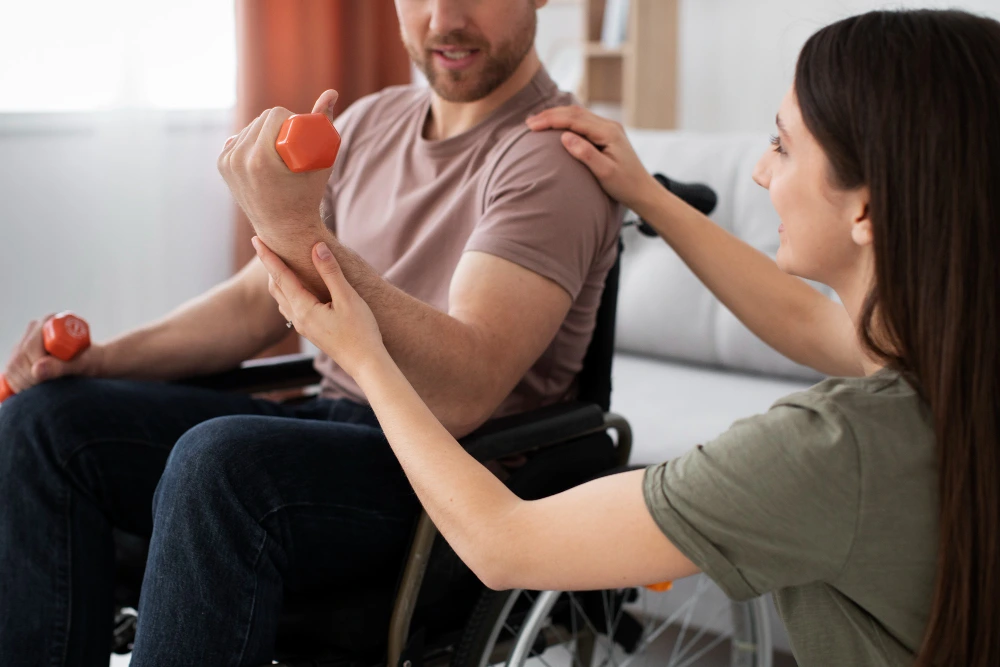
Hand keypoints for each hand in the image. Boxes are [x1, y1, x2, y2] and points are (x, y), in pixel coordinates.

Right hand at [2, 316, 103, 393]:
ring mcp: (23, 343)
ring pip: (13, 367)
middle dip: (33, 377)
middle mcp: (33, 329)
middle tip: (50, 386)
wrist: (91, 363)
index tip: (47, 379)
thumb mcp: (79, 364)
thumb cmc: (90, 361)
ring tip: (47, 386)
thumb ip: (60, 366)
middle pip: (20, 358)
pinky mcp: (17, 356)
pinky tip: (37, 387)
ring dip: (27, 383)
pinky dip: (22, 385)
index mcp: (49, 322)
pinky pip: (11, 374)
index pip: (31, 347)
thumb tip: (37, 370)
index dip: (36, 365)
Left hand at [217, 89, 339, 237]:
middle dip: (278, 122)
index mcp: (260, 158)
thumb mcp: (320, 162)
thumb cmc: (308, 195)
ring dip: (262, 129)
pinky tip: (257, 146)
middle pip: (260, 119)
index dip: (290, 117)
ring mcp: (227, 163)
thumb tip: (330, 92)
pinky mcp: (222, 165)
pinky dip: (248, 139)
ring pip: (248, 128)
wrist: (284, 227)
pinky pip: (237, 140)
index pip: (274, 115)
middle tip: (292, 137)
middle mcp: (239, 159)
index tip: (300, 129)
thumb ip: (325, 125)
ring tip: (278, 144)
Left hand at [252, 236, 386, 379]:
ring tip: (277, 264)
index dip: (268, 256)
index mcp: (303, 308)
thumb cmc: (361, 331)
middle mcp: (298, 318)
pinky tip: (295, 289)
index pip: (280, 276)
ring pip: (282, 298)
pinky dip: (287, 292)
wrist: (366, 364)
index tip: (256, 239)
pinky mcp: (311, 331)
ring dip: (277, 280)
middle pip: (276, 287)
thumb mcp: (348, 298)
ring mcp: (304, 326)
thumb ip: (331, 272)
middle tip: (264, 245)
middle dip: (269, 266)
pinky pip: (291, 307)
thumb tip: (316, 247)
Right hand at [526, 106, 658, 211]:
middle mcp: (609, 126)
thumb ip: (586, 154)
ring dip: (557, 116)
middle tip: (529, 122)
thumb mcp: (605, 172)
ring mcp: (608, 129)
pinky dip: (566, 121)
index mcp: (608, 132)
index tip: (532, 126)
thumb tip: (565, 137)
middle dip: (550, 115)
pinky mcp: (606, 135)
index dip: (551, 120)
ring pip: (578, 115)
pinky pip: (583, 122)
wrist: (642, 191)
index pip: (574, 120)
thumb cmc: (625, 185)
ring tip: (537, 122)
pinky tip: (555, 126)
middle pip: (575, 112)